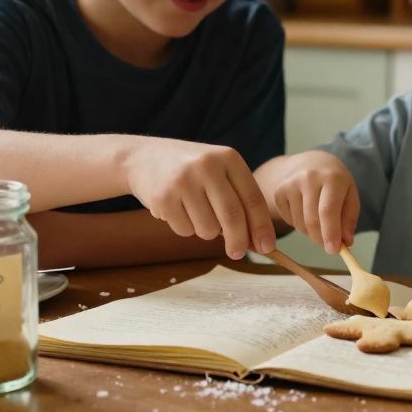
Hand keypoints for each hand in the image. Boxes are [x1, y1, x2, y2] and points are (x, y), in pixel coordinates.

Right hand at [124, 137, 275, 259]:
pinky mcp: (163, 197)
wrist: (143, 158)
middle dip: (238, 241)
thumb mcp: (218, 173)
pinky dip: (184, 227)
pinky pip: (184, 230)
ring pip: (208, 228)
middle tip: (238, 253)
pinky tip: (175, 208)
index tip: (268, 248)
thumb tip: (258, 242)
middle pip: (232, 216)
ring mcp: (184, 180)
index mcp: (229, 158)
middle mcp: (208, 166)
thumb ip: (239, 201)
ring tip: (193, 211)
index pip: (253, 198)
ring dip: (205, 230)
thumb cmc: (191, 171)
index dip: (262, 227)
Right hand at [266, 150, 359, 253]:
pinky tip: (305, 212)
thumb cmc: (334, 182)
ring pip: (300, 224)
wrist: (309, 163)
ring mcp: (290, 184)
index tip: (334, 250)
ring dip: (311, 232)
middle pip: (312, 220)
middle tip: (329, 246)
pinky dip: (300, 225)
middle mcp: (308, 177)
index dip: (331, 233)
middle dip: (321, 239)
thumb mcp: (349, 194)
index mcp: (332, 177)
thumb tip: (346, 242)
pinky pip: (290, 221)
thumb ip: (349, 218)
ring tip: (319, 220)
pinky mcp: (279, 192)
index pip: (328, 210)